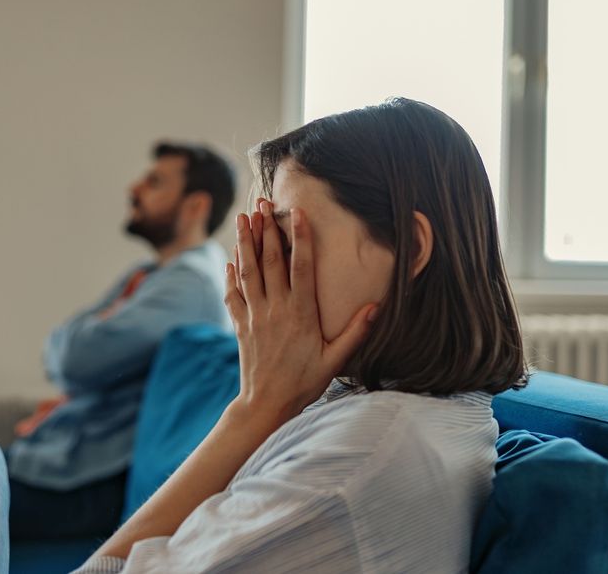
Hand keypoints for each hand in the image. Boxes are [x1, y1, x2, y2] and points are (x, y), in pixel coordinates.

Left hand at [224, 199, 377, 424]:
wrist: (266, 405)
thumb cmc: (304, 383)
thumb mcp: (335, 360)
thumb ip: (355, 332)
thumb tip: (376, 306)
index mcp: (301, 313)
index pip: (301, 267)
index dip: (300, 237)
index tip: (297, 213)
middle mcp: (276, 309)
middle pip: (270, 261)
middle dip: (266, 229)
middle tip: (262, 203)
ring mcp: (255, 315)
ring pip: (248, 271)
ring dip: (245, 242)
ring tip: (243, 217)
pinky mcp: (241, 326)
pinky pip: (233, 294)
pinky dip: (231, 274)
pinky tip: (231, 259)